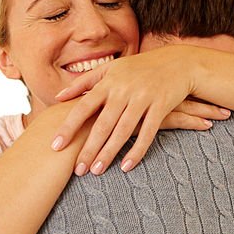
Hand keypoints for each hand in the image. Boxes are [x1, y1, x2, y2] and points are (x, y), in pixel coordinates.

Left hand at [50, 54, 229, 173]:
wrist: (178, 62)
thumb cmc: (139, 68)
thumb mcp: (111, 69)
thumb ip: (84, 82)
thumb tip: (58, 97)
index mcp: (108, 82)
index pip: (83, 107)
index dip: (69, 127)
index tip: (55, 146)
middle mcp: (123, 90)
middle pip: (102, 124)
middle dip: (88, 148)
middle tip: (77, 170)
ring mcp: (143, 98)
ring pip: (123, 131)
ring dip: (109, 153)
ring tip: (96, 171)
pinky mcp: (161, 106)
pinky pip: (148, 132)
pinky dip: (137, 150)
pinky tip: (126, 167)